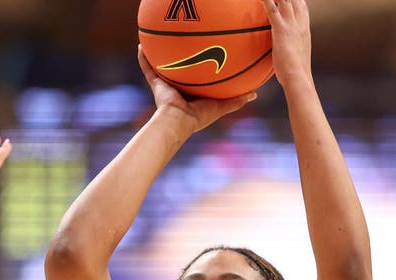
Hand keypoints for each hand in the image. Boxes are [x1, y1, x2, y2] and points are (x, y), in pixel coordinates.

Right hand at [138, 46, 255, 134]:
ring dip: (159, 56)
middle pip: (179, 70)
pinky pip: (148, 69)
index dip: (200, 67)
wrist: (178, 121)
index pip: (197, 78)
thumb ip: (236, 100)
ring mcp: (166, 86)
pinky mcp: (156, 84)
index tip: (205, 56)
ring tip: (159, 41)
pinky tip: (141, 46)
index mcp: (192, 94)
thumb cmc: (199, 117)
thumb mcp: (221, 107)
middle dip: (180, 59)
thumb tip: (255, 94)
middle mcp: (178, 89)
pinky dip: (143, 59)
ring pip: (162, 67)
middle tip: (184, 45)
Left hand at [260, 0, 312, 86]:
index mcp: (304, 28)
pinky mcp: (281, 30)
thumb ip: (290, 48)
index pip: (302, 6)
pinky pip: (272, 11)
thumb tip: (283, 52)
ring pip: (285, 0)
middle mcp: (300, 23)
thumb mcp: (295, 56)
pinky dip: (266, 2)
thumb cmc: (295, 72)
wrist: (298, 76)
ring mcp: (292, 25)